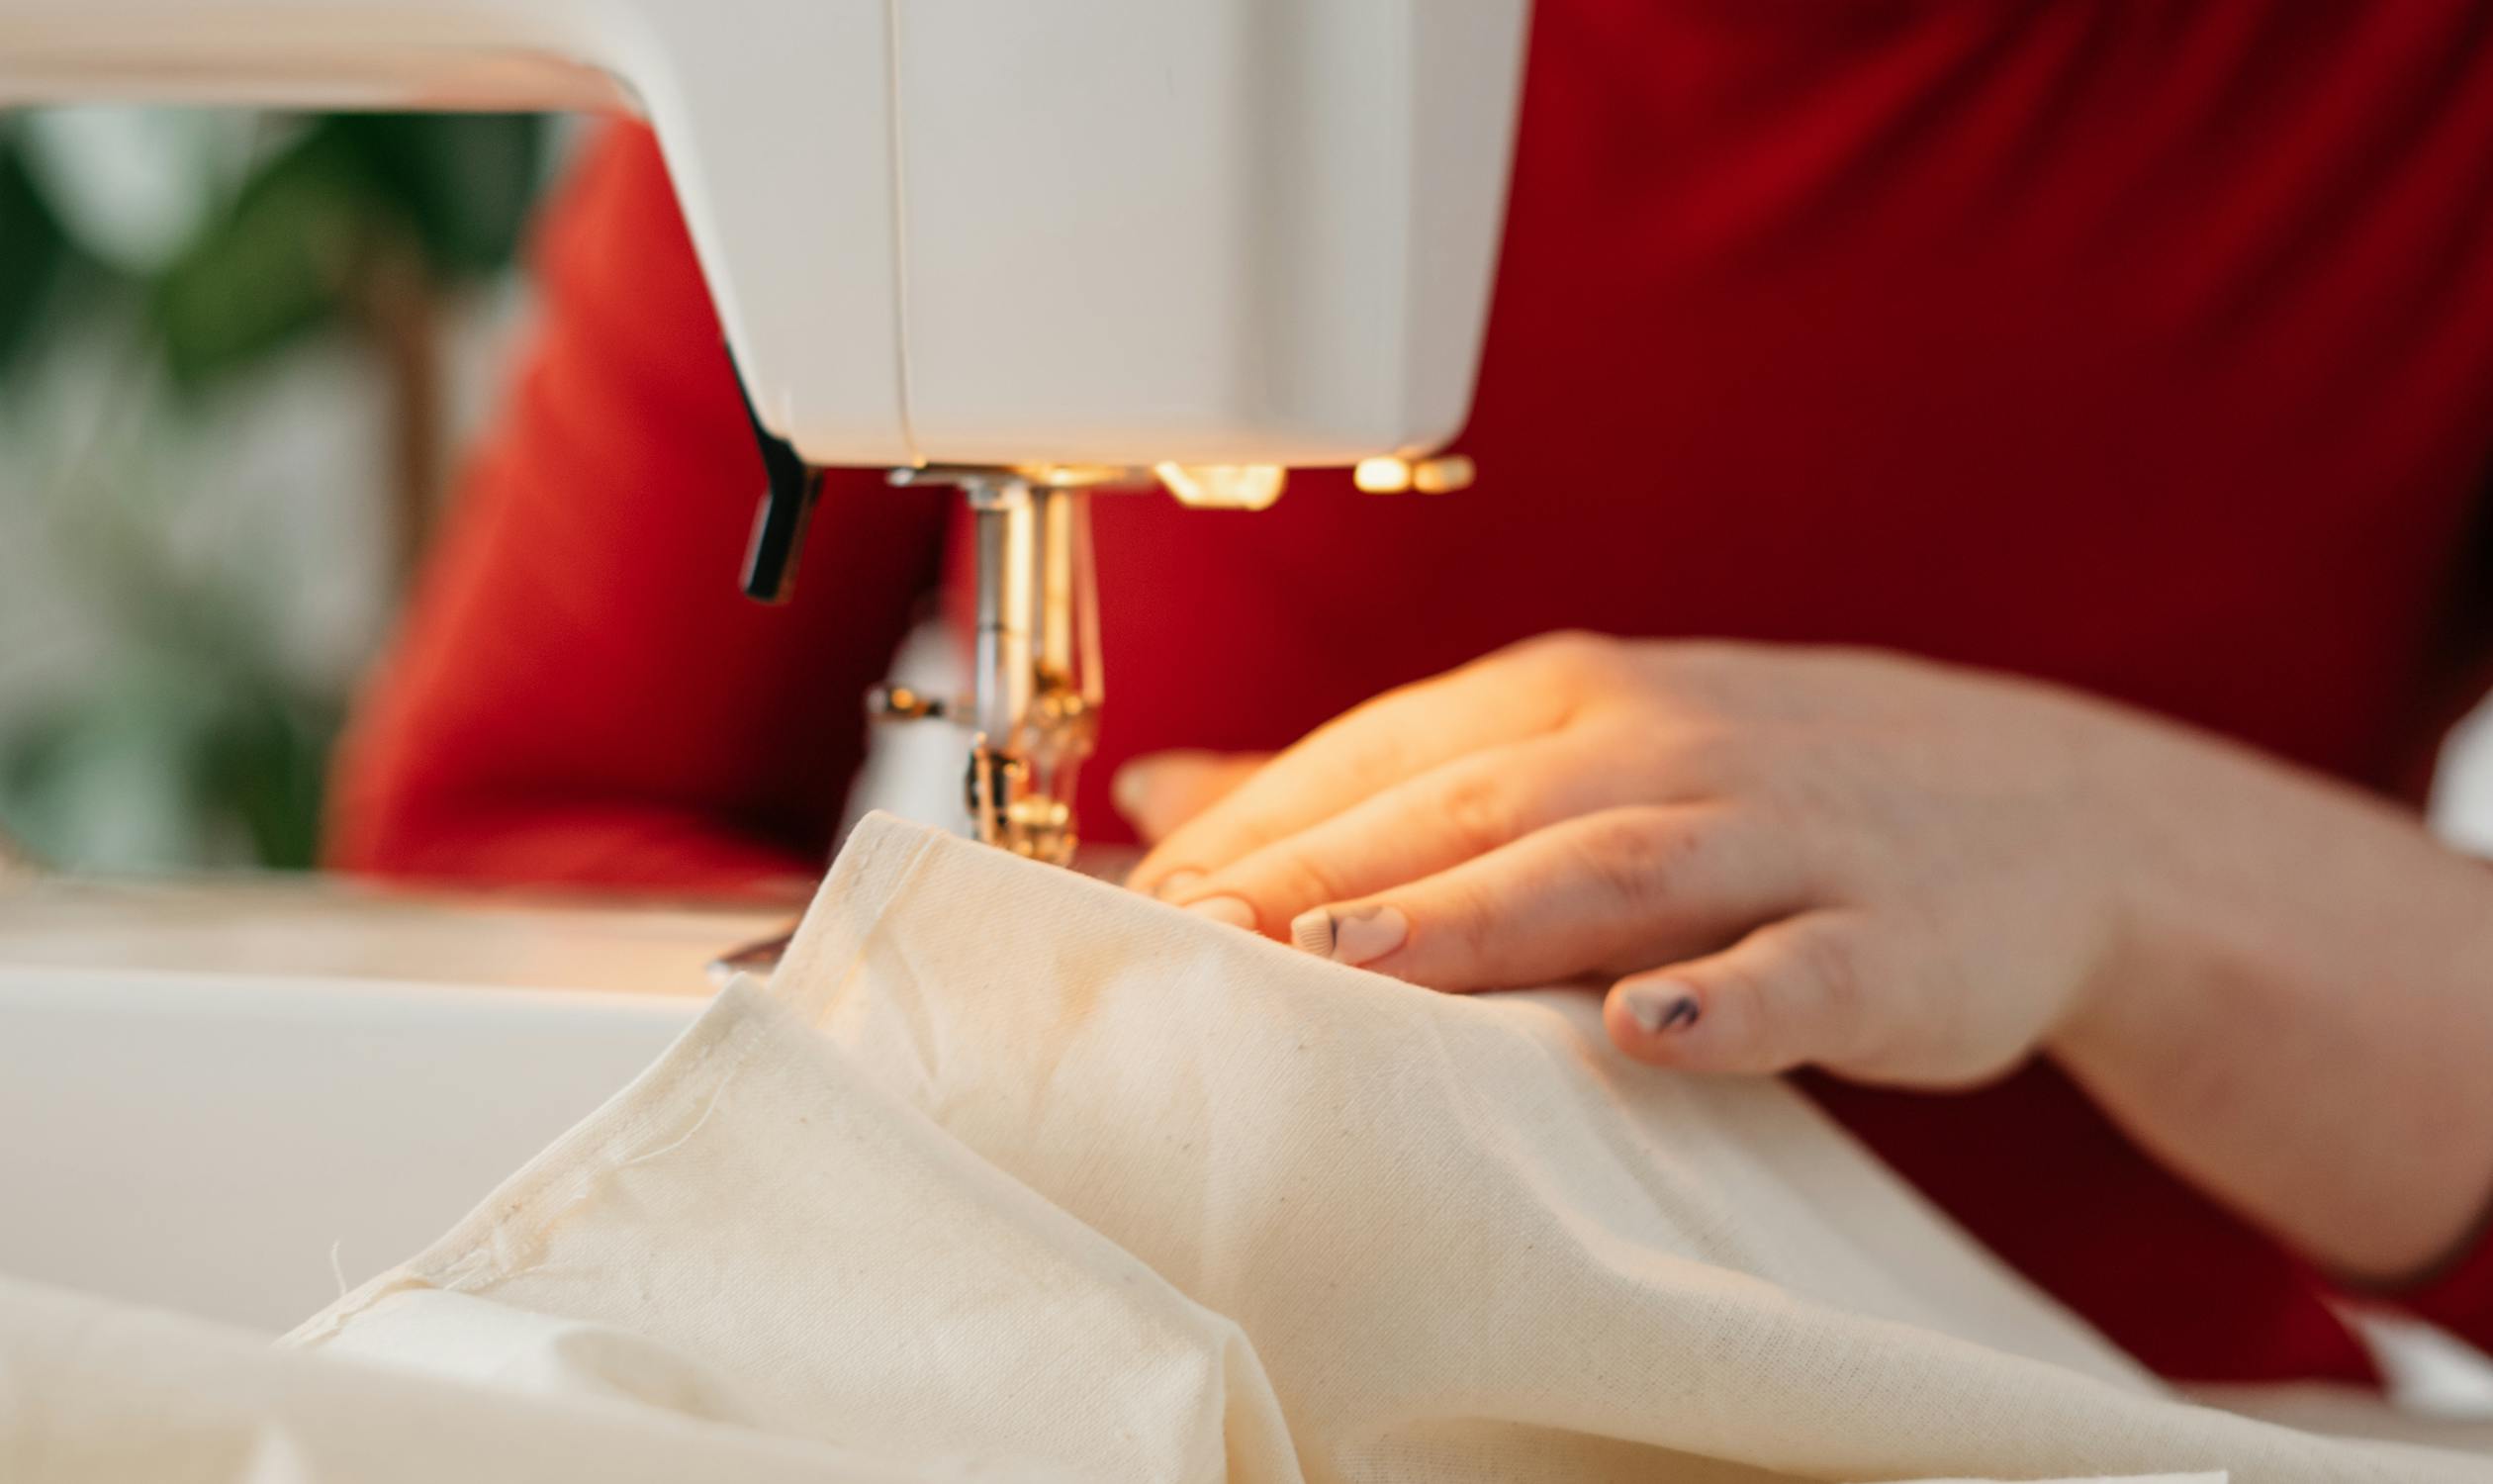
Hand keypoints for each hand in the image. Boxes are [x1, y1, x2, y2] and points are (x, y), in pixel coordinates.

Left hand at [1120, 633, 2492, 1280]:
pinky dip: (1730, 996)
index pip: (1387, 753)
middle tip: (1190, 937)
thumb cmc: (1762, 791)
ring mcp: (1783, 836)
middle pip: (1469, 806)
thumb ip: (1372, 779)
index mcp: (1574, 696)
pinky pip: (1805, 967)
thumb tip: (1159, 793)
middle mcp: (1663, 745)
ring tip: (1353, 958)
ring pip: (1608, 870)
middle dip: (1321, 869)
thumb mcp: (1569, 746)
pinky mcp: (1889, 939)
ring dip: (1478, 916)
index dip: (1263, 823)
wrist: (2043, 813)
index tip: (1144, 900)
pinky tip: (1647, 1026)